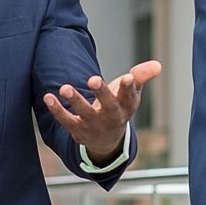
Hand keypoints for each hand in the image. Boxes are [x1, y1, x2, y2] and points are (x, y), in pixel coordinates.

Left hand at [44, 59, 161, 161]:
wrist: (107, 140)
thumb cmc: (119, 107)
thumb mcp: (131, 93)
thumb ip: (142, 76)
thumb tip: (157, 65)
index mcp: (126, 106)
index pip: (129, 96)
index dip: (129, 87)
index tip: (128, 78)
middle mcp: (112, 117)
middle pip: (109, 106)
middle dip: (102, 93)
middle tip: (94, 79)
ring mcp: (94, 125)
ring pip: (85, 114)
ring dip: (76, 101)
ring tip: (65, 88)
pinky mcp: (78, 130)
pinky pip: (66, 120)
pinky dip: (57, 110)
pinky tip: (48, 97)